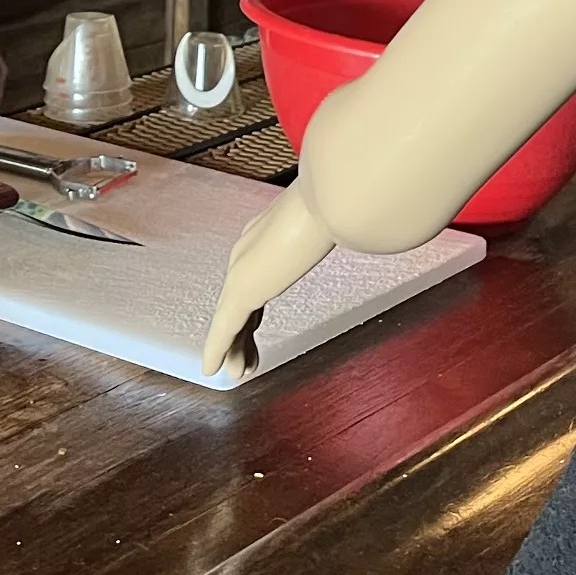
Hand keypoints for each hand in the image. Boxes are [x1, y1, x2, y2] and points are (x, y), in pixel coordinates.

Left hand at [203, 186, 338, 377]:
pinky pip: (225, 329)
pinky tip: (213, 367)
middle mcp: (248, 252)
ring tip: (236, 371)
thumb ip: (340, 231)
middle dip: (242, 332)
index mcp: (266, 236)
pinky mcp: (242, 290)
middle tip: (244, 356)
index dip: (254, 305)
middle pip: (241, 302)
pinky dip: (218, 349)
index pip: (256, 277)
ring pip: (232, 320)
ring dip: (235, 348)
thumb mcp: (336, 223)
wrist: (324, 203)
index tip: (254, 323)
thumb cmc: (334, 205)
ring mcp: (242, 271)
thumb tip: (362, 227)